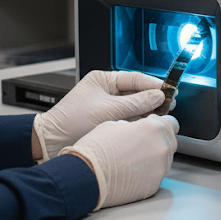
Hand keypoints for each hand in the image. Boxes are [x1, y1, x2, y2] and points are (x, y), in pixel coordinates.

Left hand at [33, 70, 165, 160]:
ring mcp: (107, 106)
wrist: (51, 143)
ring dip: (147, 110)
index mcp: (103, 80)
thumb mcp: (108, 110)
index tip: (168, 90)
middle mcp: (106, 91)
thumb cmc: (70, 122)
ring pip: (133, 106)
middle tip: (169, 102)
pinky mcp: (107, 121)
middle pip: (136, 92)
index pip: (134, 78)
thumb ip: (135, 103)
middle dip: (152, 97)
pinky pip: (128, 117)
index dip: (153, 84)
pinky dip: (138, 120)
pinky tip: (148, 123)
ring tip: (162, 114)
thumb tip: (157, 96)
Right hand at [61, 114, 178, 209]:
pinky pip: (155, 176)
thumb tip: (136, 127)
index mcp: (154, 128)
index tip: (152, 129)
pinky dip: (147, 174)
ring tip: (132, 161)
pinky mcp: (154, 185)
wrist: (84, 177)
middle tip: (139, 146)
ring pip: (164, 160)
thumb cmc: (95, 150)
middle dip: (157, 141)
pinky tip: (131, 173)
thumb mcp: (114, 124)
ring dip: (153, 158)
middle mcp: (162, 147)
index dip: (161, 125)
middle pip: (169, 141)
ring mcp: (160, 168)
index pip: (172, 123)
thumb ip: (134, 125)